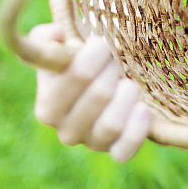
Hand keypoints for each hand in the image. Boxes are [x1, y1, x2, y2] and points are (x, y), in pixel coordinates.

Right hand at [30, 23, 150, 161]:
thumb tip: (55, 35)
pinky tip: (142, 109)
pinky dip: (136, 130)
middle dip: (113, 69)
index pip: (79, 74)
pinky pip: (125, 150)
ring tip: (127, 82)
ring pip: (112, 123)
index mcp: (47, 106)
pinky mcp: (115, 152)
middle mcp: (65, 131)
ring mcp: (91, 144)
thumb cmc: (79, 63)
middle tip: (114, 62)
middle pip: (100, 93)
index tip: (100, 44)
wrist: (101, 86)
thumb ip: (45, 38)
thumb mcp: (58, 46)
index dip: (97, 53)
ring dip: (127, 93)